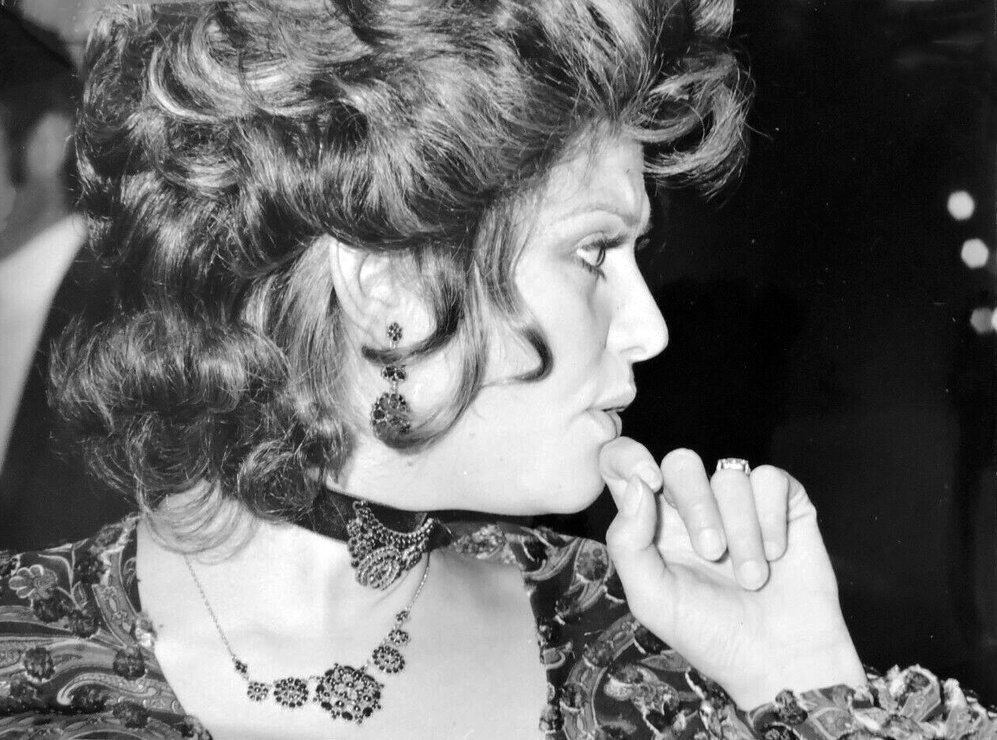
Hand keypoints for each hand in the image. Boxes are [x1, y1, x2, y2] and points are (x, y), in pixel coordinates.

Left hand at [601, 438, 864, 708]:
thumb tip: (637, 484)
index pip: (623, 464)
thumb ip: (628, 541)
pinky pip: (769, 479)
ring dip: (741, 530)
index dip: (626, 456)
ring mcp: (738, 501)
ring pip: (729, 474)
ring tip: (751, 578)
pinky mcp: (782, 502)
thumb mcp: (652, 598)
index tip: (648, 480)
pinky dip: (771, 518)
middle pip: (681, 463)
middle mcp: (692, 504)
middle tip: (712, 553)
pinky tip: (775, 554)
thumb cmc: (710, 634)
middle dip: (697, 505)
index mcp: (652, 522)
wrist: (781, 662)